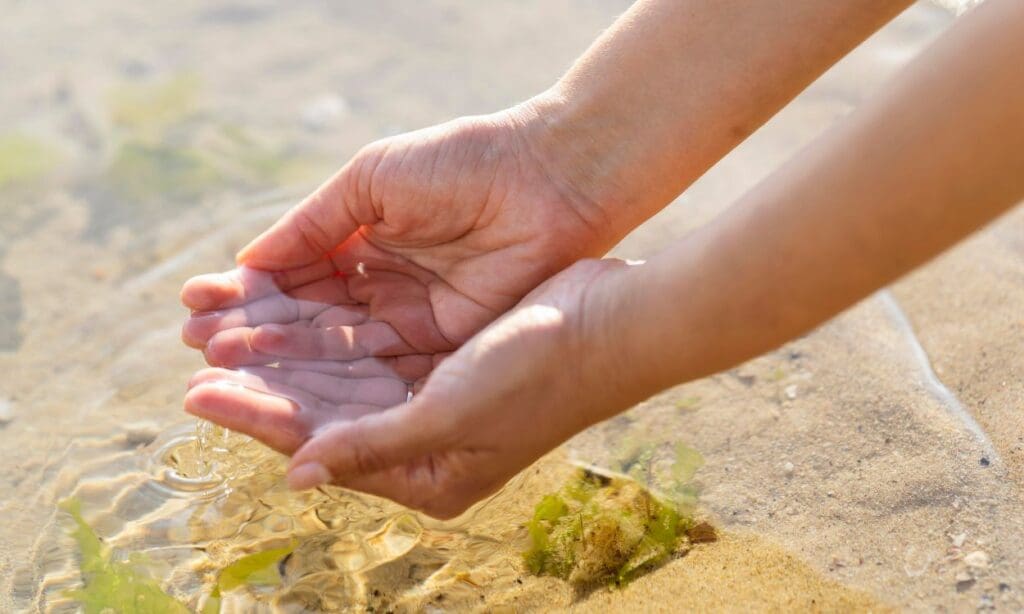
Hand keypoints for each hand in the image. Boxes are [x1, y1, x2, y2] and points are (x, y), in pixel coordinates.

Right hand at [180, 99, 615, 381]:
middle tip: (197, 345)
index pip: (294, 276)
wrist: (548, 180)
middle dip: (253, 331)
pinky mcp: (440, 344)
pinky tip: (284, 382)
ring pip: (334, 349)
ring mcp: (410, 317)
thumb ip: (313, 224)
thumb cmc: (461, 163)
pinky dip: (331, 375)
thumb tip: (248, 261)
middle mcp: (382, 284)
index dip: (247, 292)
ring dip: (279, 360)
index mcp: (363, 238)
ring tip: (221, 365)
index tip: (195, 303)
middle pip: (307, 319)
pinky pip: (377, 366)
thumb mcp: (372, 181)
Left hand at [185, 259, 635, 517]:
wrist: (614, 322)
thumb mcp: (452, 415)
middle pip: (323, 415)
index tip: (197, 392)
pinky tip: (292, 318)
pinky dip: (329, 336)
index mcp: (428, 475)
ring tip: (228, 337)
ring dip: (288, 358)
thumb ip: (374, 445)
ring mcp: (434, 403)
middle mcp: (425, 445)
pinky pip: (370, 352)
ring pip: (341, 381)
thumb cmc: (541, 373)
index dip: (257, 419)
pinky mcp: (442, 364)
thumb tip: (300, 476)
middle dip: (262, 387)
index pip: (322, 448)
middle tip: (196, 359)